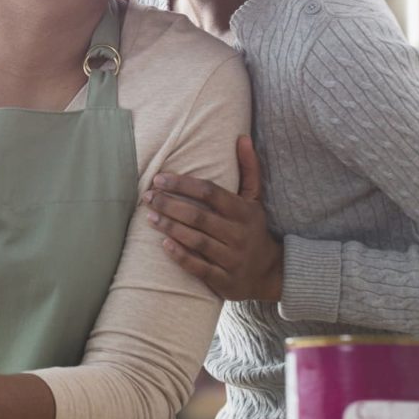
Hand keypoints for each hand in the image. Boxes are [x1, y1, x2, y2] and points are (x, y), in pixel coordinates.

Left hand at [141, 135, 283, 301]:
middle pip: (200, 216)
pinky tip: (163, 244)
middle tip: (147, 197)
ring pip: (197, 241)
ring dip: (171, 228)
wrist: (270, 273)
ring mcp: (233, 259)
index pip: (210, 193)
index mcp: (244, 212)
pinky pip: (200, 268)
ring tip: (149, 217)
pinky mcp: (225, 281)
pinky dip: (181, 256)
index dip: (183, 184)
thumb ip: (248, 169)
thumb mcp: (254, 200)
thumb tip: (242, 137)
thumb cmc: (253, 228)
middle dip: (170, 205)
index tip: (159, 178)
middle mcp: (239, 235)